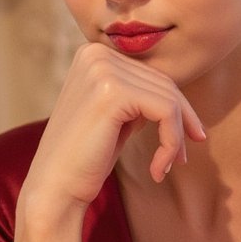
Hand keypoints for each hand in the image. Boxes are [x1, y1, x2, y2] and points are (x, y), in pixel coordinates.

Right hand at [22, 43, 205, 211]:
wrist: (55, 188)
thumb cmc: (86, 157)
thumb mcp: (116, 115)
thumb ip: (137, 95)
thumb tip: (176, 93)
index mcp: (93, 53)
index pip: (152, 74)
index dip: (175, 107)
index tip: (185, 139)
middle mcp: (96, 54)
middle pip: (164, 83)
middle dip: (182, 121)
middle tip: (182, 157)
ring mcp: (103, 69)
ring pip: (169, 99)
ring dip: (176, 138)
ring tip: (167, 165)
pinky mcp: (114, 92)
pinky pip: (166, 112)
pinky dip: (171, 143)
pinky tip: (158, 170)